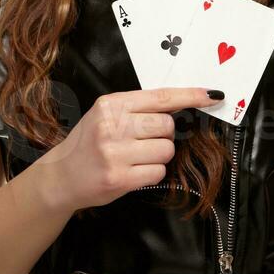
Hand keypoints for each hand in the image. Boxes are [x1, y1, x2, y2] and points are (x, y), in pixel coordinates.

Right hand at [34, 87, 223, 212]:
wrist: (61, 176)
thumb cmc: (88, 144)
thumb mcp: (105, 116)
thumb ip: (137, 109)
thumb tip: (180, 106)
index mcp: (111, 104)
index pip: (161, 97)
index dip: (190, 96)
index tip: (212, 96)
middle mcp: (112, 126)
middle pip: (168, 126)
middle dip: (164, 135)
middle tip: (144, 141)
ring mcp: (115, 153)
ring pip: (166, 150)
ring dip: (159, 156)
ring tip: (135, 158)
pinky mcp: (119, 178)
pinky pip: (158, 172)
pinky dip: (152, 173)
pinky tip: (133, 171)